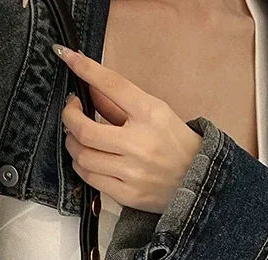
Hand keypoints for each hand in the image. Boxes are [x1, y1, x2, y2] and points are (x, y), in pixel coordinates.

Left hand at [52, 44, 203, 214]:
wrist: (197, 180)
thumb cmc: (175, 144)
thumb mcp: (155, 113)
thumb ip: (120, 103)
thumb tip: (89, 88)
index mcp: (152, 114)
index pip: (113, 85)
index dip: (87, 70)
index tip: (69, 58)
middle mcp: (140, 143)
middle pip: (85, 129)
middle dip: (69, 118)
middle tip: (71, 112)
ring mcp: (133, 171)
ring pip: (83, 156)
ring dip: (72, 144)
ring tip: (77, 138)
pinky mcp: (127, 194)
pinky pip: (90, 178)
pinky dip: (81, 166)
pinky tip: (86, 159)